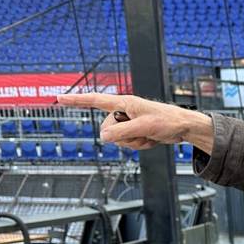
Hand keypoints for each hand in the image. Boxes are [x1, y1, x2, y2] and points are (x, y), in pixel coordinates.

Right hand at [56, 93, 212, 152]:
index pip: (95, 100)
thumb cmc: (167, 121)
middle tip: (142, 132)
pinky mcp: (135, 132)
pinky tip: (151, 140)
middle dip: (123, 136)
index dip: (76, 100)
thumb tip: (103, 137)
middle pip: (107, 129)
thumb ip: (122, 132)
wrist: (183, 128)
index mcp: (123, 103)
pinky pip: (129, 144)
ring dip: (134, 143)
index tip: (59, 98)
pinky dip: (140, 145)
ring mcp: (129, 123)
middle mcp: (123, 112)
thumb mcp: (144, 127)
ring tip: (149, 135)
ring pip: (118, 140)